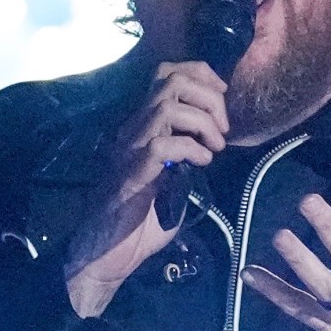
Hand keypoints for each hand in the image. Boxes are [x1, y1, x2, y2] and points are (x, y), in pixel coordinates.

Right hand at [63, 62, 229, 317]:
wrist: (106, 257)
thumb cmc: (138, 223)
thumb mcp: (170, 180)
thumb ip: (186, 156)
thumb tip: (214, 142)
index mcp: (140, 127)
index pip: (166, 73)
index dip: (200, 74)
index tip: (224, 95)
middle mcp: (131, 130)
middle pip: (171, 80)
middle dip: (209, 97)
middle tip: (224, 129)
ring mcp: (128, 149)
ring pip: (168, 106)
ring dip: (203, 121)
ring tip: (215, 147)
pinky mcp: (131, 174)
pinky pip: (164, 145)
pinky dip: (192, 149)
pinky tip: (202, 164)